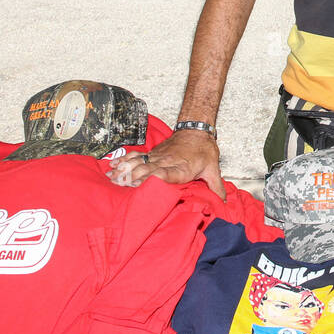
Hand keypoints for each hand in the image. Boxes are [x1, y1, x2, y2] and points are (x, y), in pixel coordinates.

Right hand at [106, 128, 224, 197]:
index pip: (166, 173)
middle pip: (147, 169)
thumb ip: (216, 187)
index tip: (141, 184)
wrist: (196, 130)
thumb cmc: (205, 150)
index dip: (154, 178)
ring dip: (124, 170)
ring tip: (110, 177)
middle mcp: (166, 162)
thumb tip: (222, 203)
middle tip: (117, 185)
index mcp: (181, 168)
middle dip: (132, 178)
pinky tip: (113, 165)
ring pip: (139, 163)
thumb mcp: (213, 168)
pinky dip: (124, 160)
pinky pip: (136, 156)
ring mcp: (158, 157)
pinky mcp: (153, 153)